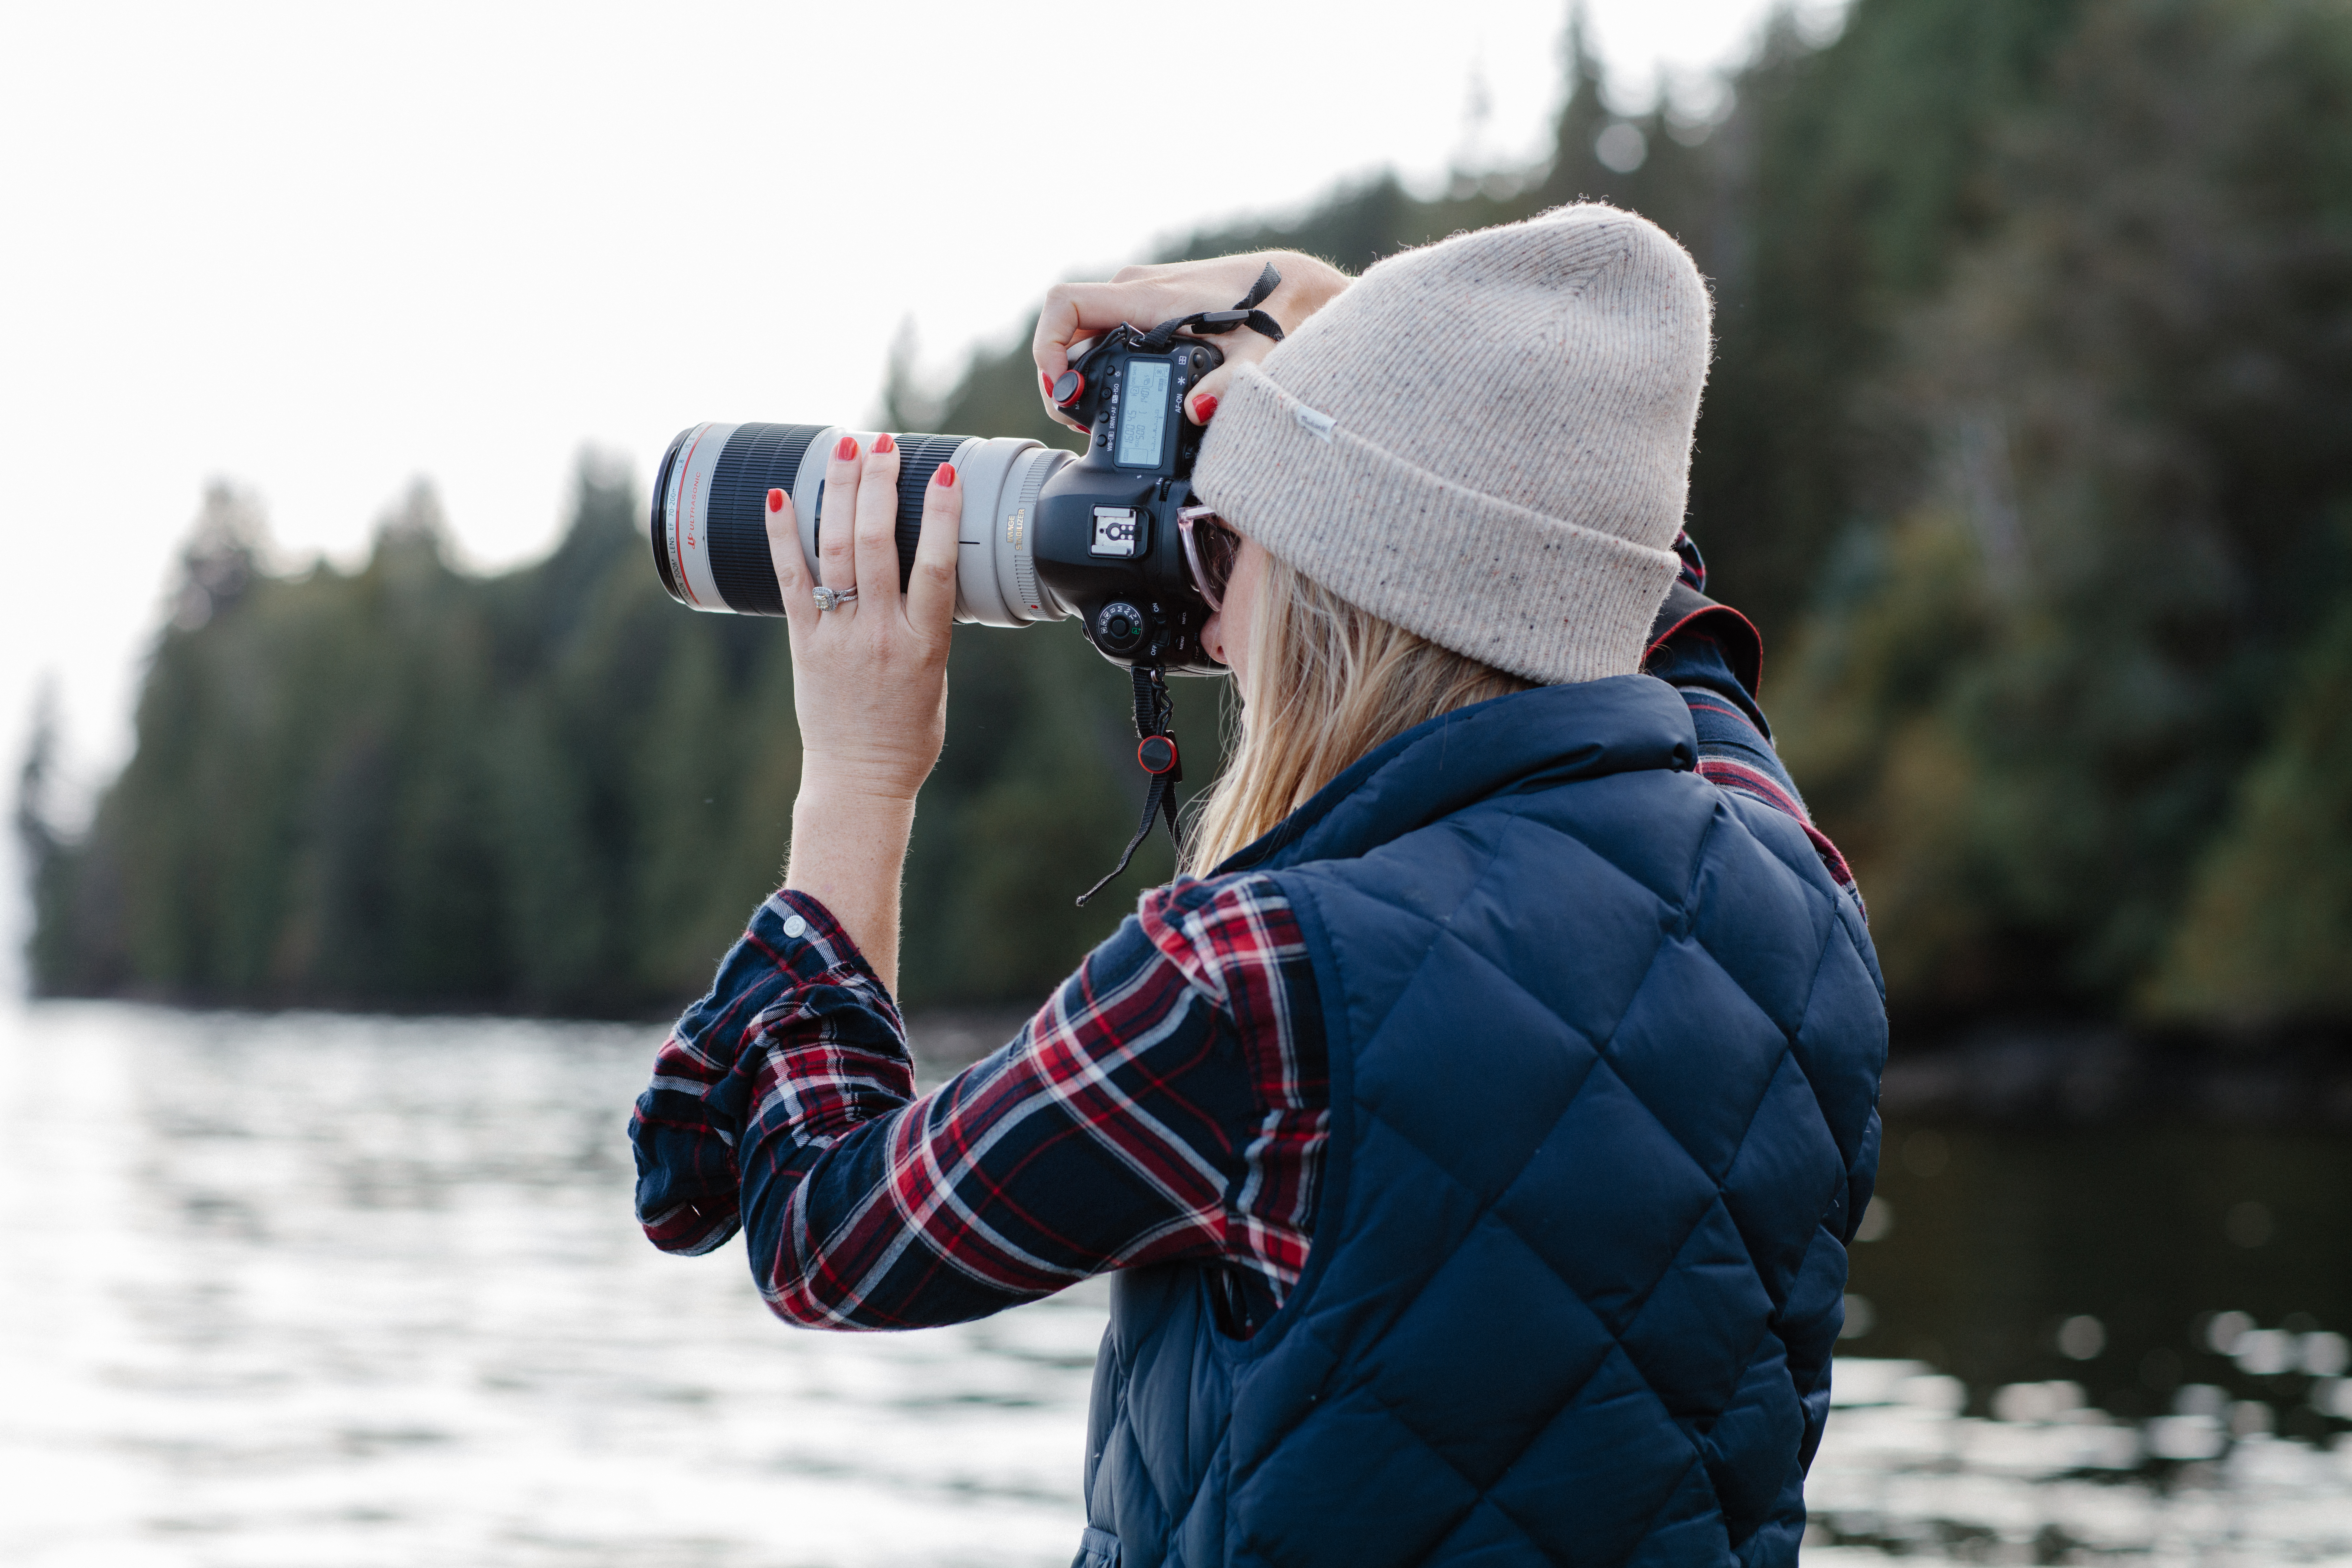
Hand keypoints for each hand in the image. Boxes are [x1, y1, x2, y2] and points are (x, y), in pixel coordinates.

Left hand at [765, 432, 961, 988]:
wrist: (860, 780)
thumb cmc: (908, 733)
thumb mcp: (938, 677)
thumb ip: (929, 626)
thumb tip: (927, 577)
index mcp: (925, 645)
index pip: (936, 567)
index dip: (940, 515)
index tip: (942, 471)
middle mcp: (880, 635)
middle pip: (877, 545)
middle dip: (878, 486)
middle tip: (880, 442)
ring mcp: (839, 638)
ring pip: (836, 553)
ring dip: (839, 494)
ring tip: (843, 448)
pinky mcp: (804, 644)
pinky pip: (792, 582)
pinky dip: (784, 538)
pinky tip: (782, 498)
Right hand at [1033, 251, 1350, 433]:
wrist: (1290, 283)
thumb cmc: (1271, 310)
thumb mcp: (1253, 352)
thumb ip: (1226, 385)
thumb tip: (1196, 412)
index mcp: (1145, 296)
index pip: (1065, 305)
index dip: (1046, 344)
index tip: (1061, 387)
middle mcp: (1133, 290)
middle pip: (1067, 328)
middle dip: (1060, 376)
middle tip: (1077, 421)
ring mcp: (1139, 296)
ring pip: (1085, 334)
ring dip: (1079, 373)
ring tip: (1094, 417)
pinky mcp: (1149, 307)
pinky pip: (1106, 333)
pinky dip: (1100, 364)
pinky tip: (1117, 394)